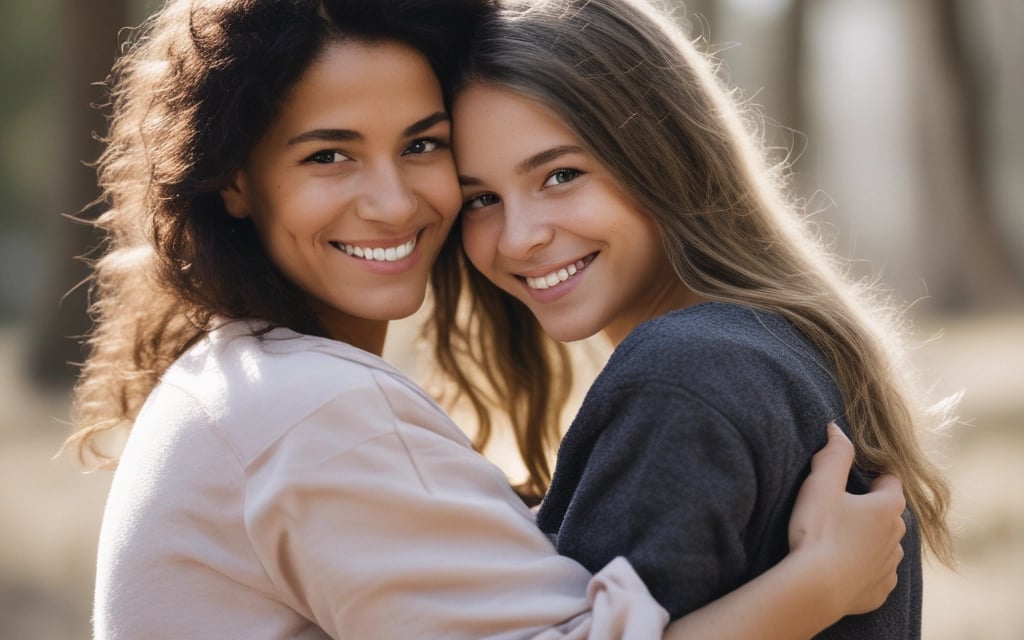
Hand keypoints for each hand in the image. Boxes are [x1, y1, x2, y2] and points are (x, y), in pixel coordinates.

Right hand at [788, 423, 906, 615]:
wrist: (815, 587)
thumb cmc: (818, 531)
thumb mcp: (821, 483)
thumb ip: (833, 453)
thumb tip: (837, 429)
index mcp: (888, 507)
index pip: (890, 480)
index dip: (872, 474)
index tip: (852, 475)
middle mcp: (898, 536)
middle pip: (887, 513)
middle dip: (869, 507)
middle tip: (838, 506)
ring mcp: (890, 566)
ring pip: (884, 544)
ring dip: (868, 538)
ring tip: (838, 538)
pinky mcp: (879, 591)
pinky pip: (876, 573)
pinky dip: (864, 567)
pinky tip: (842, 566)